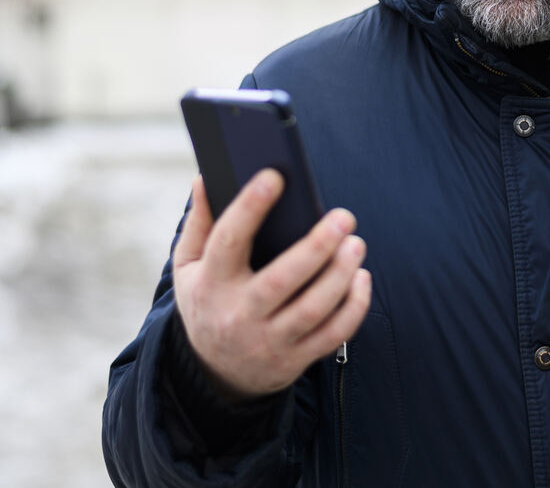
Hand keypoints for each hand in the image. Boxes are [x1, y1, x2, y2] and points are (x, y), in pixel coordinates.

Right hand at [172, 169, 371, 399]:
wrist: (216, 373)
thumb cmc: (207, 301)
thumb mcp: (189, 266)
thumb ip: (199, 223)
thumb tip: (204, 178)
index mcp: (211, 284)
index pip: (228, 241)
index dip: (250, 208)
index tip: (275, 176)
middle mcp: (239, 314)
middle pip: (281, 280)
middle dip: (317, 247)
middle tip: (344, 216)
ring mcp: (269, 341)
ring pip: (312, 310)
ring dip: (340, 275)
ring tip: (356, 243)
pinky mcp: (295, 359)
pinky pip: (332, 335)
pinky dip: (353, 307)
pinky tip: (361, 277)